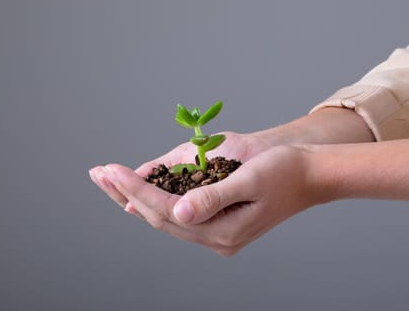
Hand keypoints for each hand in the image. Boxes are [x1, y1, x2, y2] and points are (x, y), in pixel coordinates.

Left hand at [90, 138, 324, 255]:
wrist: (311, 176)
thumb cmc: (285, 171)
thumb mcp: (250, 179)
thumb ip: (213, 198)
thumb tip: (178, 211)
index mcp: (222, 230)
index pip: (165, 209)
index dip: (135, 188)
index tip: (109, 170)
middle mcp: (215, 237)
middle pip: (159, 216)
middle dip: (126, 193)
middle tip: (97, 174)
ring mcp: (217, 234)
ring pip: (165, 218)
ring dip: (136, 198)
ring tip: (110, 181)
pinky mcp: (219, 224)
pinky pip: (178, 216)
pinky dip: (155, 202)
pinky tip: (138, 195)